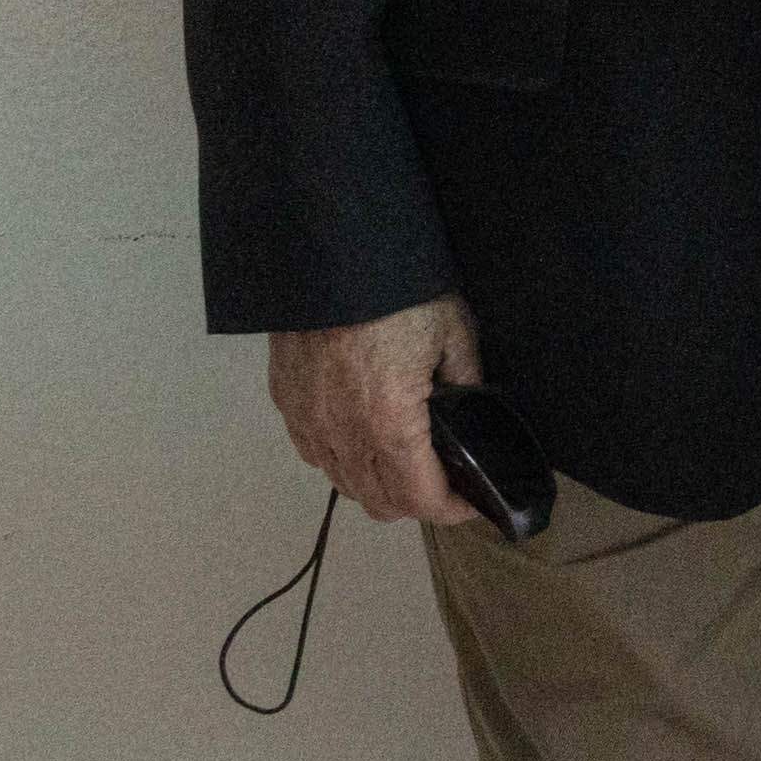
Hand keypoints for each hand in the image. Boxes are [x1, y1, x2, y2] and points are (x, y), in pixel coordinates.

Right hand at [270, 293, 478, 528]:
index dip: (452, 510)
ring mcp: (308, 420)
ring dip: (377, 487)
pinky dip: (341, 461)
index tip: (471, 502)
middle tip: (445, 484)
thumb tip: (473, 411)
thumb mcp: (454, 334)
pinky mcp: (287, 400)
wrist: (330, 250)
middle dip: (418, 504)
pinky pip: (314, 453)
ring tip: (406, 466)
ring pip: (343, 484)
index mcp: (390, 424)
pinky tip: (362, 440)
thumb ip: (467, 384)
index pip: (420, 499)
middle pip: (379, 503)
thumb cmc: (397, 290)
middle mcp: (342, 434)